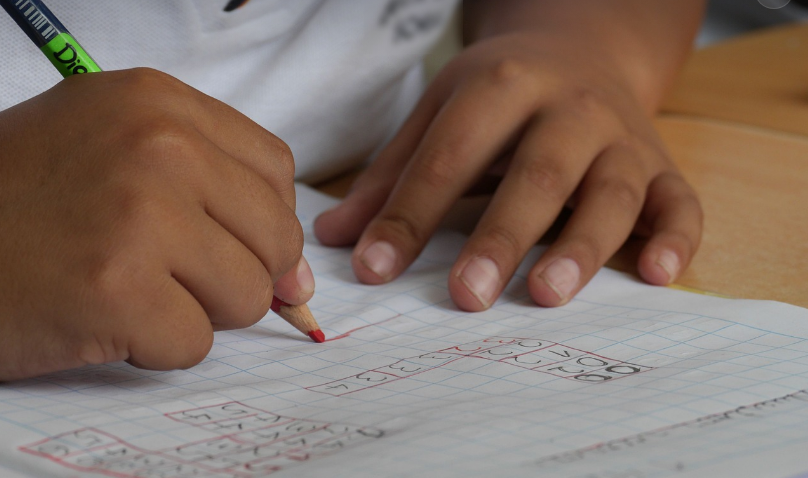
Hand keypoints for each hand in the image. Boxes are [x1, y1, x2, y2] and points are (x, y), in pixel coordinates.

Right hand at [0, 68, 311, 379]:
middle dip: (235, 273)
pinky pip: (195, 343)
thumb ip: (219, 198)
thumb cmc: (25, 202)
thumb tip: (300, 279)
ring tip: (130, 289)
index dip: (261, 221)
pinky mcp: (116, 290)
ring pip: (248, 296)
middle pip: (276, 238)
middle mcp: (158, 146)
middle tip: (168, 272)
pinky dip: (154, 346)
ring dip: (196, 310)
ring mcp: (139, 215)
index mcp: (159, 103)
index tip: (229, 243)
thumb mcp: (119, 156)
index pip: (276, 172)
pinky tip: (102, 316)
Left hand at [314, 31, 701, 310]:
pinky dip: (676, 238)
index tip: (373, 271)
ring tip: (546, 295)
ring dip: (582, 245)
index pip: (449, 157)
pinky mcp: (662, 165)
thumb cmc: (501, 96)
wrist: (583, 51)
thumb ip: (392, 176)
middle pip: (537, 173)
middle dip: (501, 236)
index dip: (409, 215)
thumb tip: (334, 239)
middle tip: (466, 296)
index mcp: (501, 87)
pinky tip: (657, 276)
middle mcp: (569, 108)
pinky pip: (680, 202)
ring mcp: (622, 137)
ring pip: (611, 192)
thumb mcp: (440, 114)